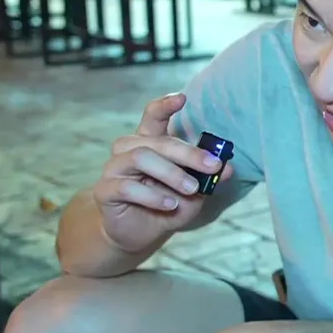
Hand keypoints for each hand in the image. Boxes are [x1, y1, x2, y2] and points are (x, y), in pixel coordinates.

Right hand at [92, 93, 233, 252]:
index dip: (165, 105)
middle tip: (212, 167)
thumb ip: (207, 178)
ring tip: (192, 189)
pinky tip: (170, 205)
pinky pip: (127, 187)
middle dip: (189, 153)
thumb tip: (228, 167)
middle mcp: (129, 150)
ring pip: (141, 157)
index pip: (153, 116)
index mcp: (149, 143)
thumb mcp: (195, 193)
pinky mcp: (105, 191)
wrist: (140, 234)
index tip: (183, 98)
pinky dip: (153, 195)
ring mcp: (114, 169)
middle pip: (157, 141)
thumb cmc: (167, 205)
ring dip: (171, 173)